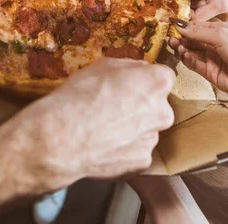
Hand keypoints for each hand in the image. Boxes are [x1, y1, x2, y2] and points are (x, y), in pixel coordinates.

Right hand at [21, 58, 174, 187]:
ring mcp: (153, 139)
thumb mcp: (103, 65)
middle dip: (142, 105)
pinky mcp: (142, 162)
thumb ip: (129, 67)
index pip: (164, 77)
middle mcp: (162, 112)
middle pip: (158, 105)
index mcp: (157, 83)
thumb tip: (139, 70)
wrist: (64, 135)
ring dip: (133, 127)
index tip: (133, 83)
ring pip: (147, 129)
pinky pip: (137, 150)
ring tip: (106, 128)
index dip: (146, 79)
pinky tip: (105, 144)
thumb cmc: (82, 94)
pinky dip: (125, 148)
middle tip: (116, 106)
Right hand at [169, 20, 227, 111]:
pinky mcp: (208, 72)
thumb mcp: (223, 36)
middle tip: (169, 35)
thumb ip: (199, 32)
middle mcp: (214, 43)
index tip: (171, 22)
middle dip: (180, 36)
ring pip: (190, 50)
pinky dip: (186, 58)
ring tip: (173, 44)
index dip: (185, 24)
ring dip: (181, 47)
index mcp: (220, 30)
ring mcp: (211, 58)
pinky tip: (183, 54)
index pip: (197, 25)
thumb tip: (180, 26)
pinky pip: (193, 63)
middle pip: (191, 38)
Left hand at [183, 0, 227, 20]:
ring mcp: (225, 13)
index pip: (196, 19)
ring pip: (203, 8)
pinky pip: (209, 5)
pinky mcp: (225, 10)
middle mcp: (223, 13)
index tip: (171, 8)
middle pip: (198, 13)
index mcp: (220, 5)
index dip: (183, 16)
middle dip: (187, 0)